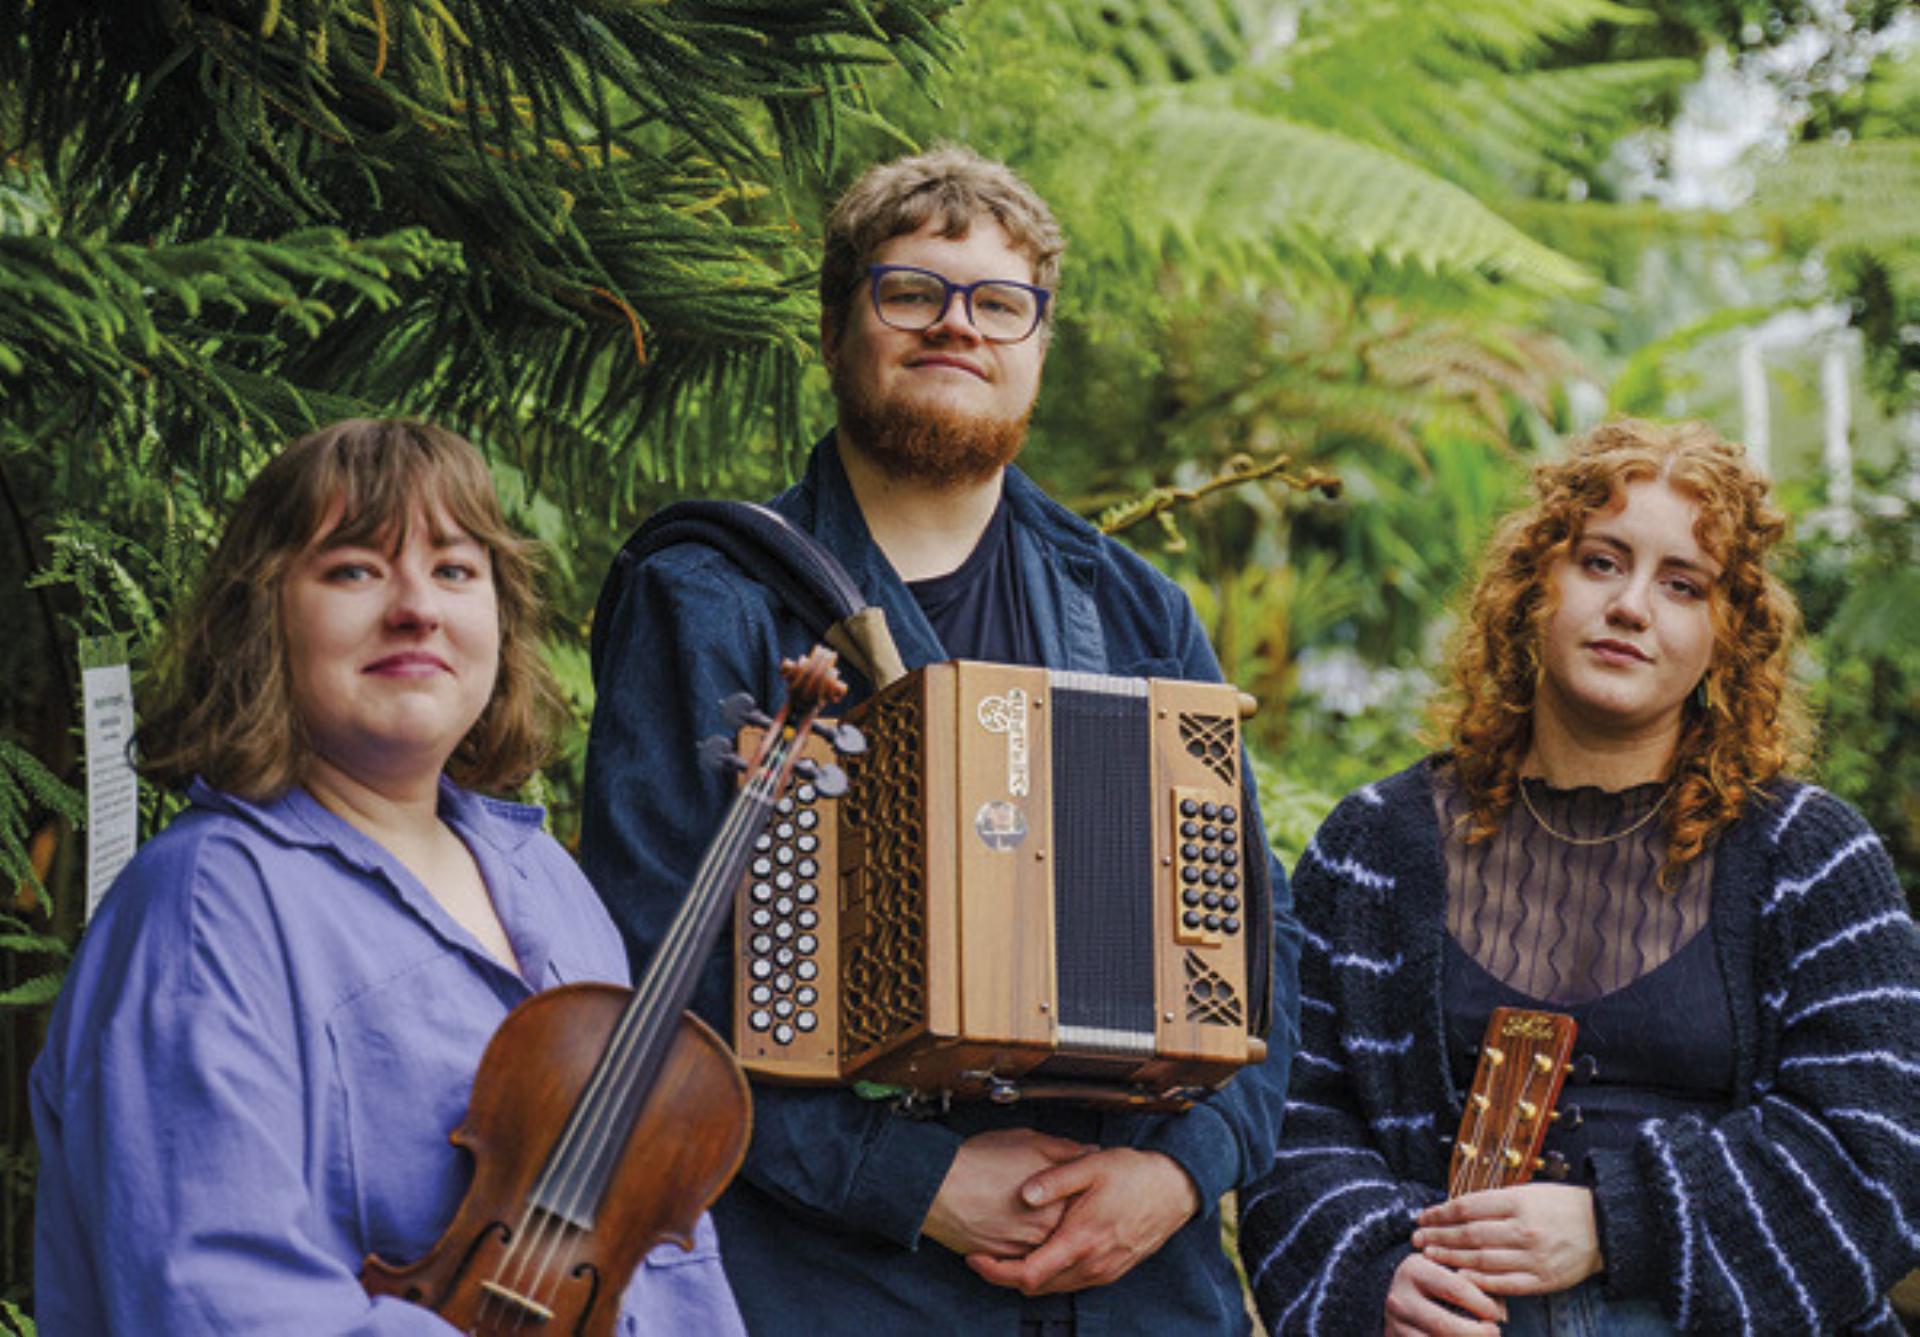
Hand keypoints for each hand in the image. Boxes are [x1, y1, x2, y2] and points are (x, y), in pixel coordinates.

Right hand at [922, 1128, 1093, 1257]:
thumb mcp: (1028, 1141)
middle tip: (1047, 1196)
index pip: (1086, 1199)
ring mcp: (1026, 1248)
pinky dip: (1024, 1244)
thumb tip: (1089, 1152)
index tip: (1078, 1182)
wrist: (938, 1188)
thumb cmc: (978, 1162)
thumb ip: (1065, 1149)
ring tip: (1024, 1210)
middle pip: (1068, 1224)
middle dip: (1063, 1211)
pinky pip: (1024, 1256)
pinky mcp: (1005, 1259)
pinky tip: (1013, 1225)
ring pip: (1047, 1242)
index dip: (1082, 1187)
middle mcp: (1047, 1230)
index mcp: (1060, 1200)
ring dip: (1043, 1230)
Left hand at [964, 1148, 1199, 1294]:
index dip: (996, 1271)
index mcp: (1081, 1240)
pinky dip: (1051, 1274)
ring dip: (1029, 1275)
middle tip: (985, 1255)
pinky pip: (1072, 1282)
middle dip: (1006, 1275)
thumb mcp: (1092, 1165)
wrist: (1175, 1189)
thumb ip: (1054, 1180)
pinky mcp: (1111, 1270)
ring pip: (1054, 1287)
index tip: (975, 1257)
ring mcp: (1103, 1271)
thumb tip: (1023, 1194)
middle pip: (1036, 1287)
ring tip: (1008, 1252)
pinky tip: (1043, 1251)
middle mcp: (1091, 1264)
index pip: (1028, 1274)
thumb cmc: (1134, 1174)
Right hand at [1385, 1252, 1506, 1335]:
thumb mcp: (1452, 1272)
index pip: (1454, 1288)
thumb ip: (1477, 1286)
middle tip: (1495, 1333)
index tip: (1497, 1315)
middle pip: (1442, 1324)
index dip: (1481, 1304)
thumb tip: (1500, 1317)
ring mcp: (1395, 1324)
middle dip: (1475, 1334)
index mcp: (1414, 1269)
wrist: (1403, 1296)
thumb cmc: (1438, 1282)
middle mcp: (1400, 1298)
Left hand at [1413, 1184, 1601, 1294]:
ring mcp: (1534, 1257)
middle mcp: (1524, 1229)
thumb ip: (1495, 1201)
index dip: (1440, 1213)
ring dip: (1450, 1258)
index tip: (1423, 1217)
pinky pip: (1503, 1283)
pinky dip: (1478, 1281)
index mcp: (1519, 1201)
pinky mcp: (1542, 1279)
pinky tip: (1459, 1276)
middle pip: (1469, 1235)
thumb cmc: (1561, 1205)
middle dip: (1438, 1237)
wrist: (1604, 1227)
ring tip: (1429, 1255)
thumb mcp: (1529, 1191)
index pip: (1467, 1208)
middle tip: (1417, 1239)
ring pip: (1481, 1260)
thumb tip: (1456, 1209)